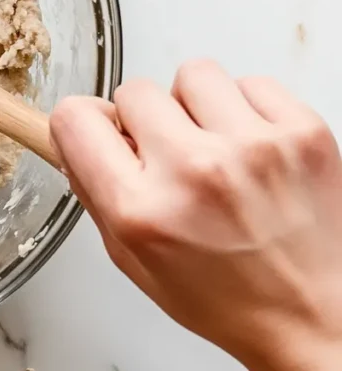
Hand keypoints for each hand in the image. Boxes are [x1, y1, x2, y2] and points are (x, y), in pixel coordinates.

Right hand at [50, 60, 341, 370]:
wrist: (318, 319)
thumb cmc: (229, 298)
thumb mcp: (133, 259)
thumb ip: (96, 191)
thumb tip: (76, 131)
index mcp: (141, 211)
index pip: (75, 118)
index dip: (82, 124)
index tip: (100, 133)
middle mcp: (194, 172)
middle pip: (132, 90)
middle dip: (143, 120)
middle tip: (167, 154)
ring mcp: (253, 147)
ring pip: (191, 74)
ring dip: (194, 106)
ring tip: (214, 147)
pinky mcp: (303, 132)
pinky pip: (251, 82)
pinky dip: (246, 109)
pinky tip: (252, 148)